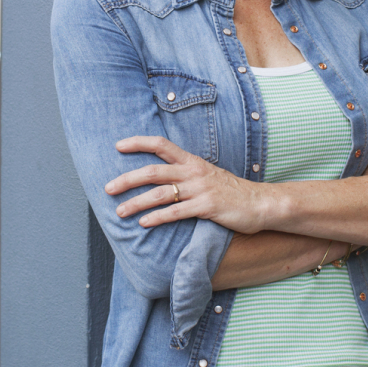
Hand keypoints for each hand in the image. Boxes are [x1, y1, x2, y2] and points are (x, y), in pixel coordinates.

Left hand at [104, 136, 273, 233]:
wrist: (261, 203)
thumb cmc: (231, 192)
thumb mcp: (207, 176)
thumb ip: (186, 175)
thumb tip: (162, 180)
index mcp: (192, 162)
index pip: (161, 145)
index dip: (138, 142)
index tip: (117, 146)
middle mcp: (194, 172)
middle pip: (153, 171)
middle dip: (127, 179)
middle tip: (107, 188)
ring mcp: (200, 190)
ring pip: (161, 194)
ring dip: (137, 203)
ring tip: (120, 211)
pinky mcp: (207, 208)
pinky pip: (177, 212)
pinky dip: (158, 218)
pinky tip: (144, 224)